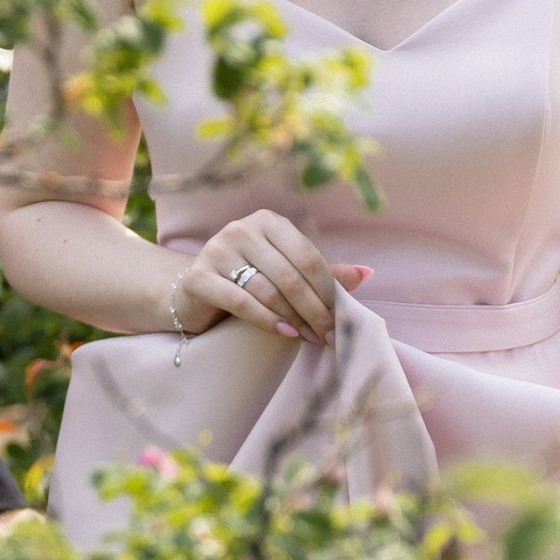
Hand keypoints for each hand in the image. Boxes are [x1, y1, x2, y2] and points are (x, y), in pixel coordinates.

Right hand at [164, 212, 371, 349]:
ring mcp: (216, 251)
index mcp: (268, 222)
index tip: (341, 318)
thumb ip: (321, 273)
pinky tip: (284, 333)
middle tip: (329, 335)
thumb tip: (366, 273)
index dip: (327, 290)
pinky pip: (240, 301)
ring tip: (309, 338)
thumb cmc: (247, 281)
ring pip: (266, 290)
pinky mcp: (199, 277)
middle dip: (314, 309)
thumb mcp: (285, 272)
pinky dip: (265, 320)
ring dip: (294, 319)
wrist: (193, 293)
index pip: (307, 256)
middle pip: (289, 275)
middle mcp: (240, 230)